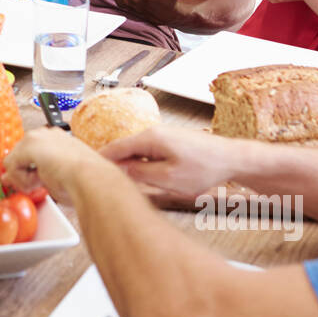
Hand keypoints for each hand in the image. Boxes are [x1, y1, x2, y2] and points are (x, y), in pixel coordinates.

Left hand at [3, 127, 97, 206]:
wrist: (94, 180)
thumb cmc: (84, 184)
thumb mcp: (55, 179)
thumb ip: (32, 176)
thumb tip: (7, 178)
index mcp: (57, 139)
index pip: (30, 155)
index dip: (29, 171)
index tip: (40, 182)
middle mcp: (46, 133)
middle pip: (19, 157)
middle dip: (24, 174)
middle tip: (42, 183)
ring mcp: (37, 137)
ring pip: (14, 163)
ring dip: (25, 179)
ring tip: (46, 182)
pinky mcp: (29, 145)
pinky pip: (11, 167)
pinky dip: (23, 180)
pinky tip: (40, 180)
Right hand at [99, 125, 235, 206]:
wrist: (232, 159)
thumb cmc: (205, 167)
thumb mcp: (168, 178)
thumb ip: (140, 173)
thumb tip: (119, 171)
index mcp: (150, 138)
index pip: (115, 148)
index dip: (98, 160)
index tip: (84, 170)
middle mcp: (154, 133)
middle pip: (124, 150)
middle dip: (112, 165)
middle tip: (100, 182)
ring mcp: (163, 137)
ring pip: (136, 153)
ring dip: (129, 167)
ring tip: (121, 183)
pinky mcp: (171, 143)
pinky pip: (148, 154)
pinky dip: (141, 165)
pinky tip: (144, 178)